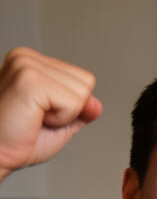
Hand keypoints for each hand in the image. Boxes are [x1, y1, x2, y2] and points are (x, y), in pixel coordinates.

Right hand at [0, 47, 102, 179]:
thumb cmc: (17, 141)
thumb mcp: (59, 124)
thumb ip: (80, 111)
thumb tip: (97, 104)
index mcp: (33, 63)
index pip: (83, 79)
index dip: (72, 107)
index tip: (42, 115)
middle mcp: (27, 58)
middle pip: (86, 83)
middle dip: (70, 110)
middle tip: (37, 119)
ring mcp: (26, 65)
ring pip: (82, 93)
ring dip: (63, 115)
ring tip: (34, 118)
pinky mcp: (29, 80)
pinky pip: (73, 103)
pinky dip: (60, 120)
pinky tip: (34, 119)